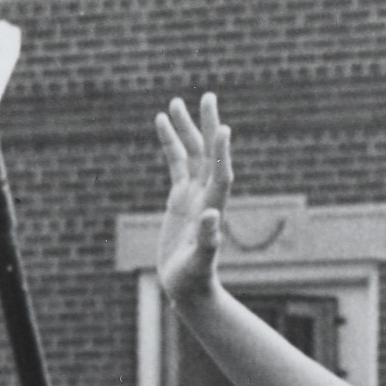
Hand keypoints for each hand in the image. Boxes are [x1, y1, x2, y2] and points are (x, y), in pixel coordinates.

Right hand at [154, 92, 234, 307]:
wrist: (188, 289)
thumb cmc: (193, 280)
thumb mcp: (198, 263)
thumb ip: (206, 242)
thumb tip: (212, 217)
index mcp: (212, 209)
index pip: (221, 175)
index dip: (222, 153)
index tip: (223, 127)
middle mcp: (206, 197)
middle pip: (210, 155)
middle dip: (208, 126)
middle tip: (208, 96)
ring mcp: (194, 195)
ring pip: (192, 154)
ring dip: (186, 128)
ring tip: (175, 102)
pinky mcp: (181, 198)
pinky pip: (177, 164)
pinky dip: (171, 143)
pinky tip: (162, 122)